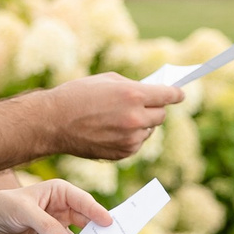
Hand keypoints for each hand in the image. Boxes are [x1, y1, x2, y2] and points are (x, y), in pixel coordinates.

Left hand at [0, 179, 111, 233]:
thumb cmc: (0, 208)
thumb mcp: (22, 211)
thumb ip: (46, 225)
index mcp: (59, 192)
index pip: (84, 201)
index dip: (98, 212)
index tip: (109, 224)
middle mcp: (62, 209)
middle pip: (88, 221)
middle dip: (98, 232)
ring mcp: (58, 229)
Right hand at [44, 73, 183, 161]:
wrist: (54, 122)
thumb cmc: (77, 95)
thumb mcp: (108, 80)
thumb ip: (133, 86)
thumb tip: (152, 92)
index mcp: (133, 95)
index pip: (169, 96)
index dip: (176, 94)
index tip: (180, 94)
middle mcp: (135, 118)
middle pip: (161, 115)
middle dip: (155, 108)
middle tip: (143, 104)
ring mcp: (130, 138)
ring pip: (149, 131)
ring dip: (141, 124)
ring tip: (118, 118)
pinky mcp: (123, 153)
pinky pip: (137, 143)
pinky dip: (131, 137)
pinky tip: (112, 130)